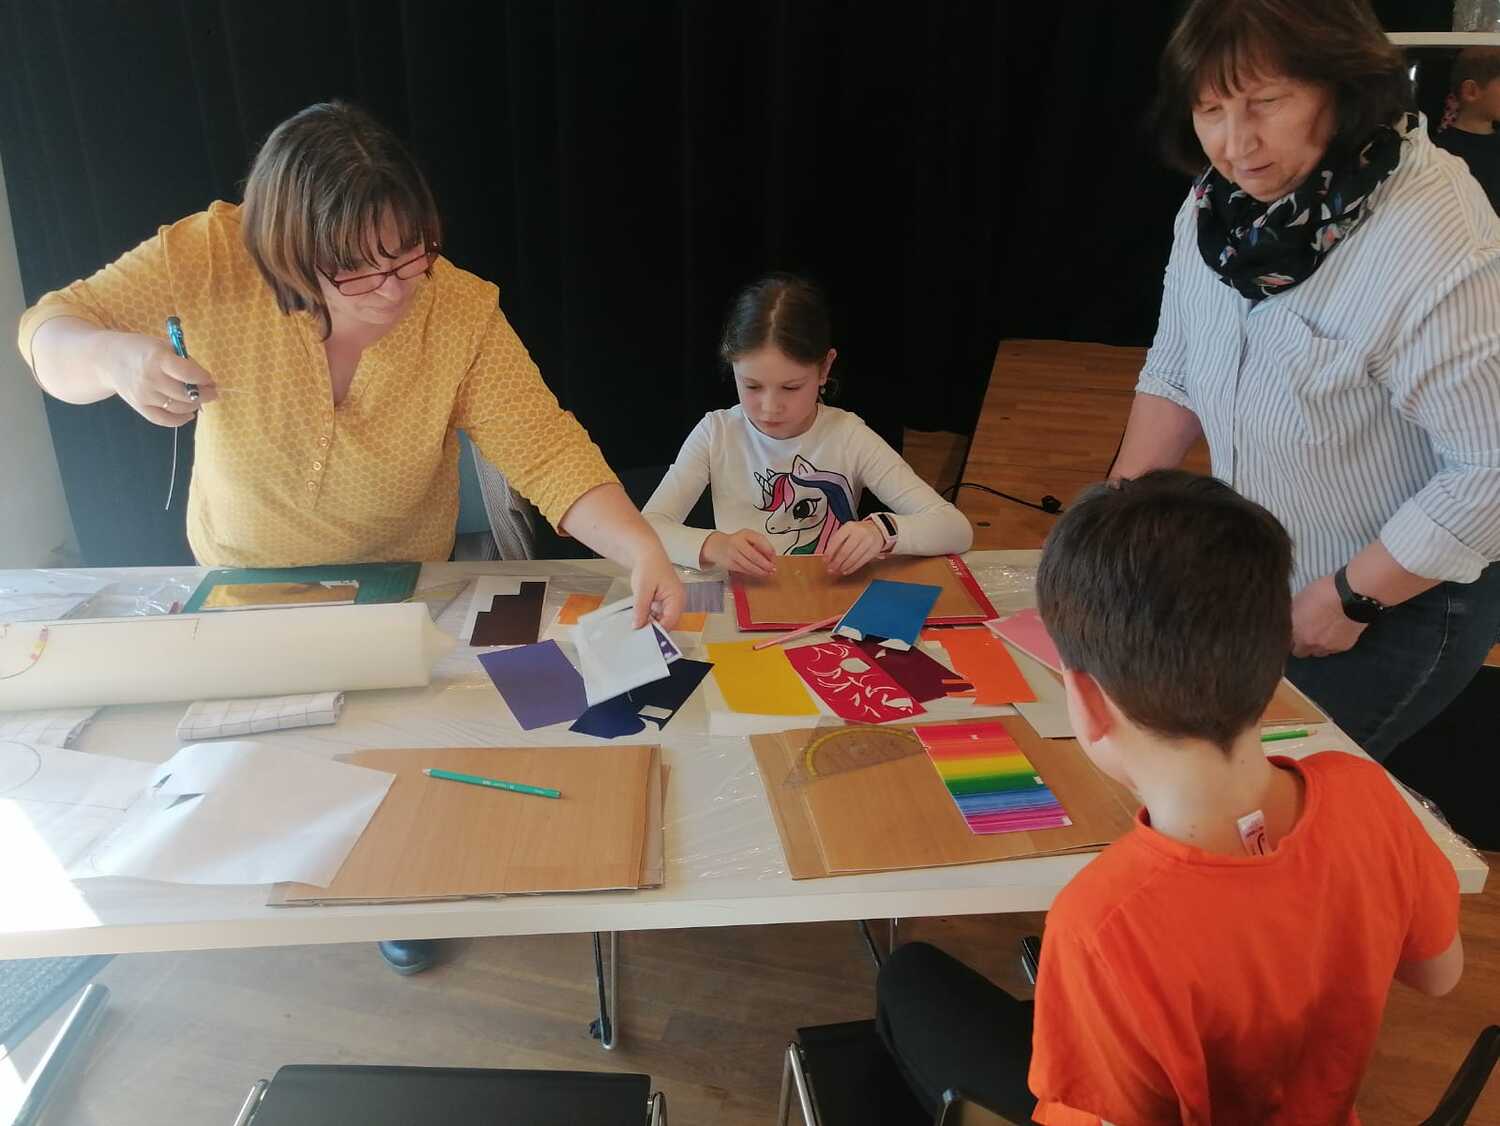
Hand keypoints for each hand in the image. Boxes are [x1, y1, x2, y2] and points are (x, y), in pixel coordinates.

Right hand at [101, 332, 217, 426]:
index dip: (203, 378)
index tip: (210, 379)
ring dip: (195, 405)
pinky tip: (189, 414)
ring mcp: (144, 395)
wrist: (110, 359)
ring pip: (178, 407)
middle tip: (212, 392)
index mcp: (158, 358)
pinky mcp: (139, 407)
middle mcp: (150, 378)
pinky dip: (180, 420)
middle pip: (185, 394)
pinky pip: (163, 420)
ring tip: (200, 399)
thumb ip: (185, 361)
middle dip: (204, 394)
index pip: (187, 373)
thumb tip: (207, 381)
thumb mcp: (164, 346)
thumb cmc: (143, 350)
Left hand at [630, 549, 683, 629]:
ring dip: (650, 623)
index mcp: (677, 598)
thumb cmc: (649, 567)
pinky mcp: (664, 603)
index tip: (644, 636)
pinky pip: (658, 615)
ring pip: (661, 620)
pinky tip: (639, 618)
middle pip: (667, 623)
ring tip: (637, 626)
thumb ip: (641, 609)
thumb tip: (638, 626)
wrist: (647, 554)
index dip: (657, 630)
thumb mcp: (642, 589)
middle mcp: (677, 602)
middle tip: (638, 634)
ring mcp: (671, 603)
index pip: (670, 622)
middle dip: (653, 628)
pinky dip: (649, 617)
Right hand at [700, 529, 776, 575]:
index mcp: (745, 534)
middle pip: (753, 555)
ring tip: (768, 573)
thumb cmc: (736, 541)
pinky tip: (758, 573)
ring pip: (748, 565)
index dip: (768, 550)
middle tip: (772, 568)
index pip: (759, 541)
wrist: (717, 546)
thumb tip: (771, 556)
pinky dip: (753, 573)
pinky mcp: (730, 564)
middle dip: (765, 564)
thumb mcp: (749, 537)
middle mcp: (737, 543)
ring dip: (760, 571)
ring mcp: (732, 554)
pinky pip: (744, 570)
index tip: (774, 557)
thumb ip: (760, 544)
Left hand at [823, 518, 884, 574]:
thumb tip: (827, 557)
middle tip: (830, 569)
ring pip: (853, 558)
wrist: (877, 529)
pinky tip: (846, 570)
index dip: (830, 552)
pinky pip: (861, 562)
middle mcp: (859, 533)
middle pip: (845, 551)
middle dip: (836, 562)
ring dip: (843, 567)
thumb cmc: (857, 532)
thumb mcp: (846, 531)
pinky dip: (852, 568)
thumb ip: (836, 542)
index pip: (836, 541)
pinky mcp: (874, 550)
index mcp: (849, 527)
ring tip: (837, 571)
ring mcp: (868, 542)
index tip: (825, 560)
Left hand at [1291, 575, 1367, 657]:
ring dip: (1320, 645)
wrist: (1352, 596)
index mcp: (1298, 633)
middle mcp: (1312, 644)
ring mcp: (1330, 647)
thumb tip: (1290, 618)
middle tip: (1309, 631)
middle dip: (1304, 644)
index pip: (1288, 645)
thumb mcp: (1299, 598)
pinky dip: (1335, 642)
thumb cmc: (1324, 592)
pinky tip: (1337, 630)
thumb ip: (1293, 613)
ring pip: (1320, 652)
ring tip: (1325, 630)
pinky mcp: (1345, 646)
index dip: (1291, 639)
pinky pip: (1336, 648)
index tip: (1294, 633)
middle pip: (1303, 652)